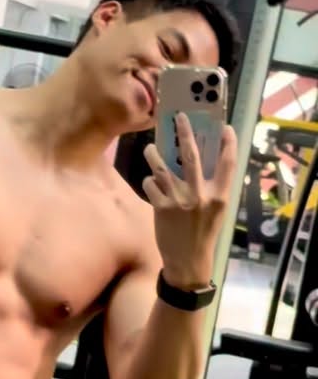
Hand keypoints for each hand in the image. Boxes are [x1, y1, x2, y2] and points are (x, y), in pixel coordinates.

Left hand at [142, 113, 236, 287]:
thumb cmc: (203, 234)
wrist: (188, 261)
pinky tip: (152, 184)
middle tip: (179, 117)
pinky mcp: (161, 207)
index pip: (228, 164)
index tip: (225, 128)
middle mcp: (201, 196)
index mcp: (220, 196)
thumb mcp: (216, 212)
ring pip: (162, 167)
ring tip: (151, 147)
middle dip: (185, 132)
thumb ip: (212, 189)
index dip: (229, 143)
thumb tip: (203, 163)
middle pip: (192, 155)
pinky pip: (150, 184)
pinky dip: (149, 181)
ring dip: (154, 154)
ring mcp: (179, 201)